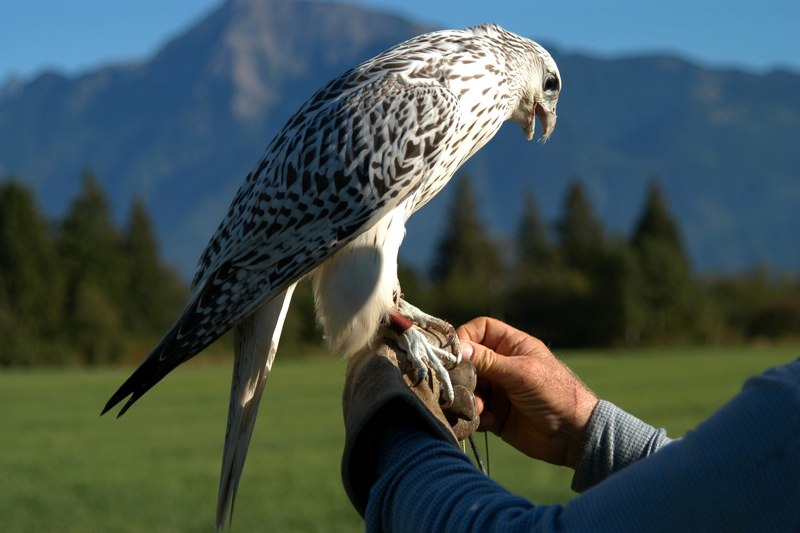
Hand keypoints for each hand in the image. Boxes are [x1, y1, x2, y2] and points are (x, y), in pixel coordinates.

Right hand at [457, 317, 597, 468]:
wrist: (573, 436)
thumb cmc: (555, 394)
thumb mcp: (521, 373)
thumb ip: (488, 361)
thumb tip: (456, 348)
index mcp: (511, 346)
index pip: (479, 330)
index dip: (465, 338)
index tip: (455, 354)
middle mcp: (501, 364)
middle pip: (467, 360)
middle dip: (463, 373)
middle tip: (465, 386)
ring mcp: (497, 389)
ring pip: (466, 386)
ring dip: (469, 396)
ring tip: (480, 408)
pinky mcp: (494, 413)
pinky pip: (472, 410)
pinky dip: (475, 415)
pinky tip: (490, 421)